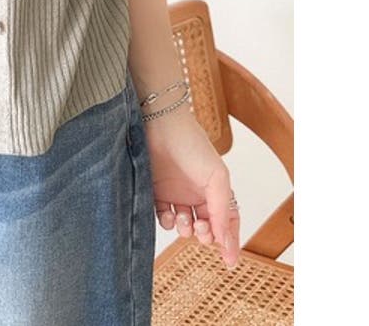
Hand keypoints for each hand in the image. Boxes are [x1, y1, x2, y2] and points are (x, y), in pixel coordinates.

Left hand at [144, 108, 241, 268]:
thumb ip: (222, 208)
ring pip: (185, 225)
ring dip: (186, 229)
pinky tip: (169, 215)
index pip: (227, 222)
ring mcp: (176, 194)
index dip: (229, 241)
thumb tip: (223, 238)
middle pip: (205, 227)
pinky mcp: (156, 192)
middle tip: (202, 230)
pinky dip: (167, 222)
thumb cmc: (192, 146)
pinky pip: (164, 217)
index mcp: (216, 191)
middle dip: (206, 235)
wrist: (161, 125)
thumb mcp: (217, 177)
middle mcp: (196, 194)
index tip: (229, 261)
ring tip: (185, 219)